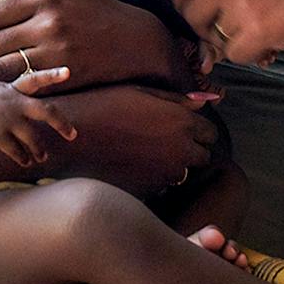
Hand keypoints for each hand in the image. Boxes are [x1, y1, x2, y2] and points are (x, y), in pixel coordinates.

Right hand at [0, 71, 76, 167]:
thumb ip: (11, 95)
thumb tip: (25, 104)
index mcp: (12, 88)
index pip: (36, 78)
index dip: (52, 76)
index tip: (68, 72)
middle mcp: (13, 102)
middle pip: (46, 112)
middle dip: (61, 124)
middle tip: (72, 134)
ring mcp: (5, 119)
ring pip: (33, 138)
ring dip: (40, 150)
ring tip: (42, 156)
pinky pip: (16, 151)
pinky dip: (23, 157)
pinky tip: (26, 161)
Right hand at [23, 85, 216, 196]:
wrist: (72, 138)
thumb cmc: (105, 106)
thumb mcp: (143, 93)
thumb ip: (180, 100)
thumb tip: (210, 99)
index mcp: (183, 122)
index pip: (210, 133)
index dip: (196, 129)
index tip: (178, 126)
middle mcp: (181, 151)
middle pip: (202, 156)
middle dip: (189, 149)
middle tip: (162, 139)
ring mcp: (166, 174)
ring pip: (183, 173)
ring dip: (172, 165)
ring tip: (144, 151)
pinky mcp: (150, 191)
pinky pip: (162, 186)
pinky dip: (154, 178)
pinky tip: (133, 164)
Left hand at [173, 0, 283, 65]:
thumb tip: (204, 36)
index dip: (185, 4)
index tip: (200, 14)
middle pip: (190, 15)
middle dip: (205, 30)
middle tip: (228, 32)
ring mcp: (241, 5)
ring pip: (215, 39)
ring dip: (234, 43)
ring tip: (258, 34)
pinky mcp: (257, 31)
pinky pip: (235, 55)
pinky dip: (250, 55)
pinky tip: (268, 45)